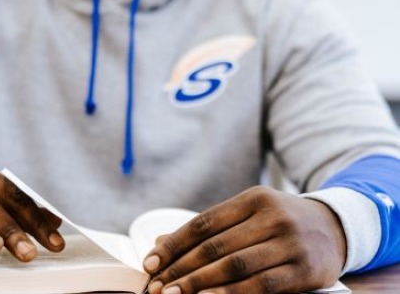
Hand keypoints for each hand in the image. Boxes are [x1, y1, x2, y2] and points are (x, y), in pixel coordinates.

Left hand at [143, 186, 346, 293]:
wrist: (334, 227)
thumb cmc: (279, 221)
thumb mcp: (248, 214)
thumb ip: (210, 229)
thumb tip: (161, 243)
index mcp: (253, 199)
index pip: (203, 223)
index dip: (174, 245)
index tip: (150, 263)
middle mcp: (272, 216)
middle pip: (216, 246)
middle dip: (181, 269)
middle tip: (158, 286)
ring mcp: (290, 242)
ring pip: (236, 266)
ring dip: (200, 284)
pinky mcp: (306, 269)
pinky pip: (262, 285)